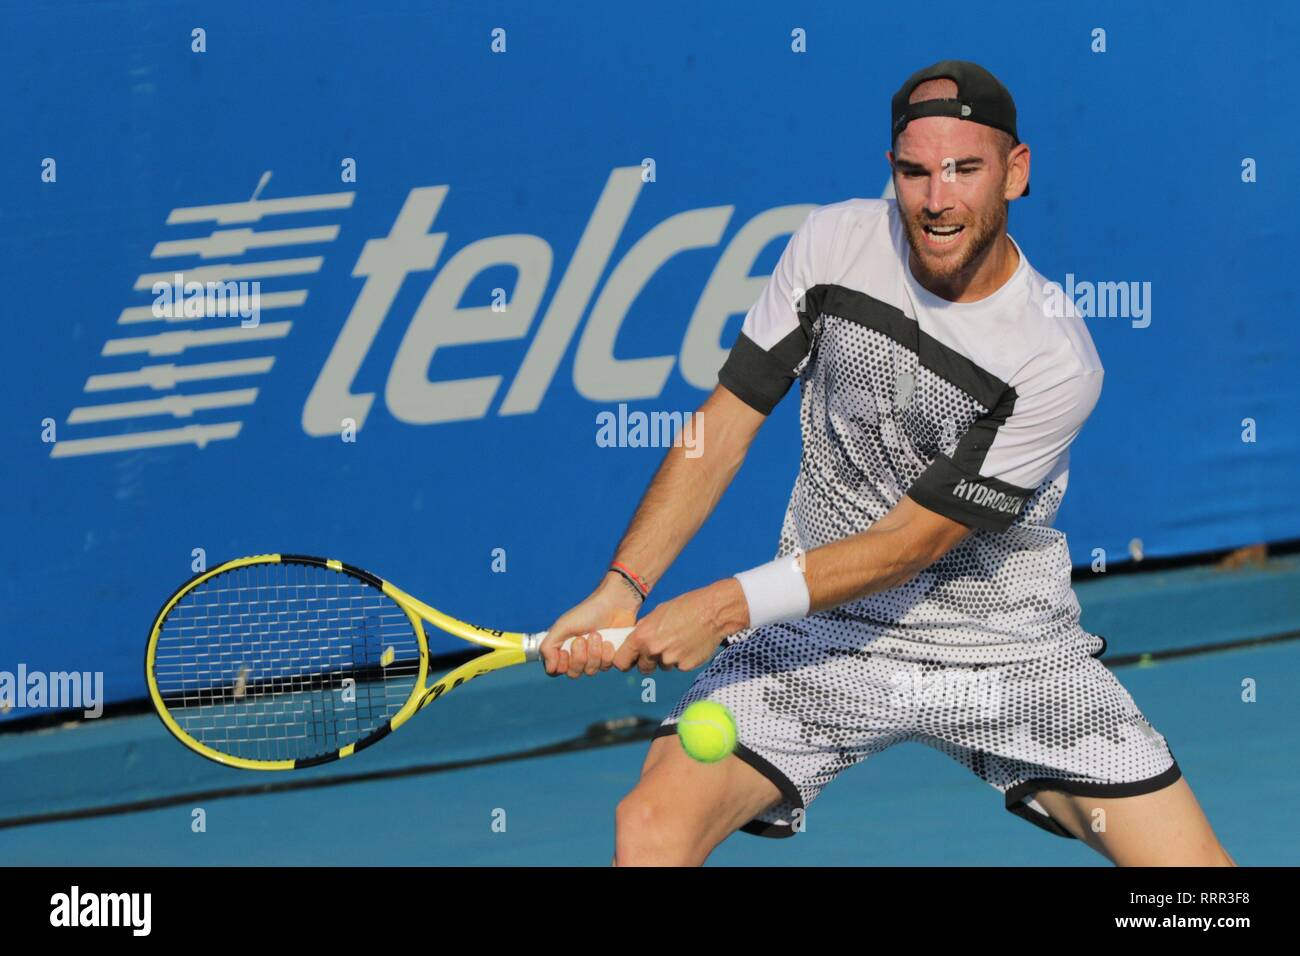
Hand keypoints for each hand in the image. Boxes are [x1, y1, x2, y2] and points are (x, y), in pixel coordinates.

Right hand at [540, 574, 640, 677]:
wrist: (614, 605)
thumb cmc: (587, 613)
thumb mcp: (562, 626)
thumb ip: (549, 647)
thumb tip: (549, 668)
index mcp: (564, 649)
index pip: (556, 671)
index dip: (561, 665)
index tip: (564, 651)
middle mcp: (579, 657)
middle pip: (574, 673)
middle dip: (578, 656)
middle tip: (582, 638)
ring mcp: (596, 659)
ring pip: (590, 671)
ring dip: (593, 652)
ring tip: (596, 635)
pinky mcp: (611, 658)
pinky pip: (606, 667)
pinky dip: (606, 654)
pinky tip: (608, 641)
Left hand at [612, 579, 748, 673]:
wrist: (712, 611)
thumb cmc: (685, 607)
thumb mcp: (657, 613)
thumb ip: (644, 629)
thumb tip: (636, 640)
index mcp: (642, 636)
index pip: (621, 661)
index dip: (625, 661)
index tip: (630, 660)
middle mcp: (654, 651)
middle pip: (643, 668)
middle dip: (649, 662)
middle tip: (660, 649)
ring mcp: (670, 660)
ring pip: (663, 666)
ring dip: (668, 658)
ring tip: (681, 640)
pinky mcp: (686, 666)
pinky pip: (679, 666)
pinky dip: (683, 659)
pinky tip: (691, 644)